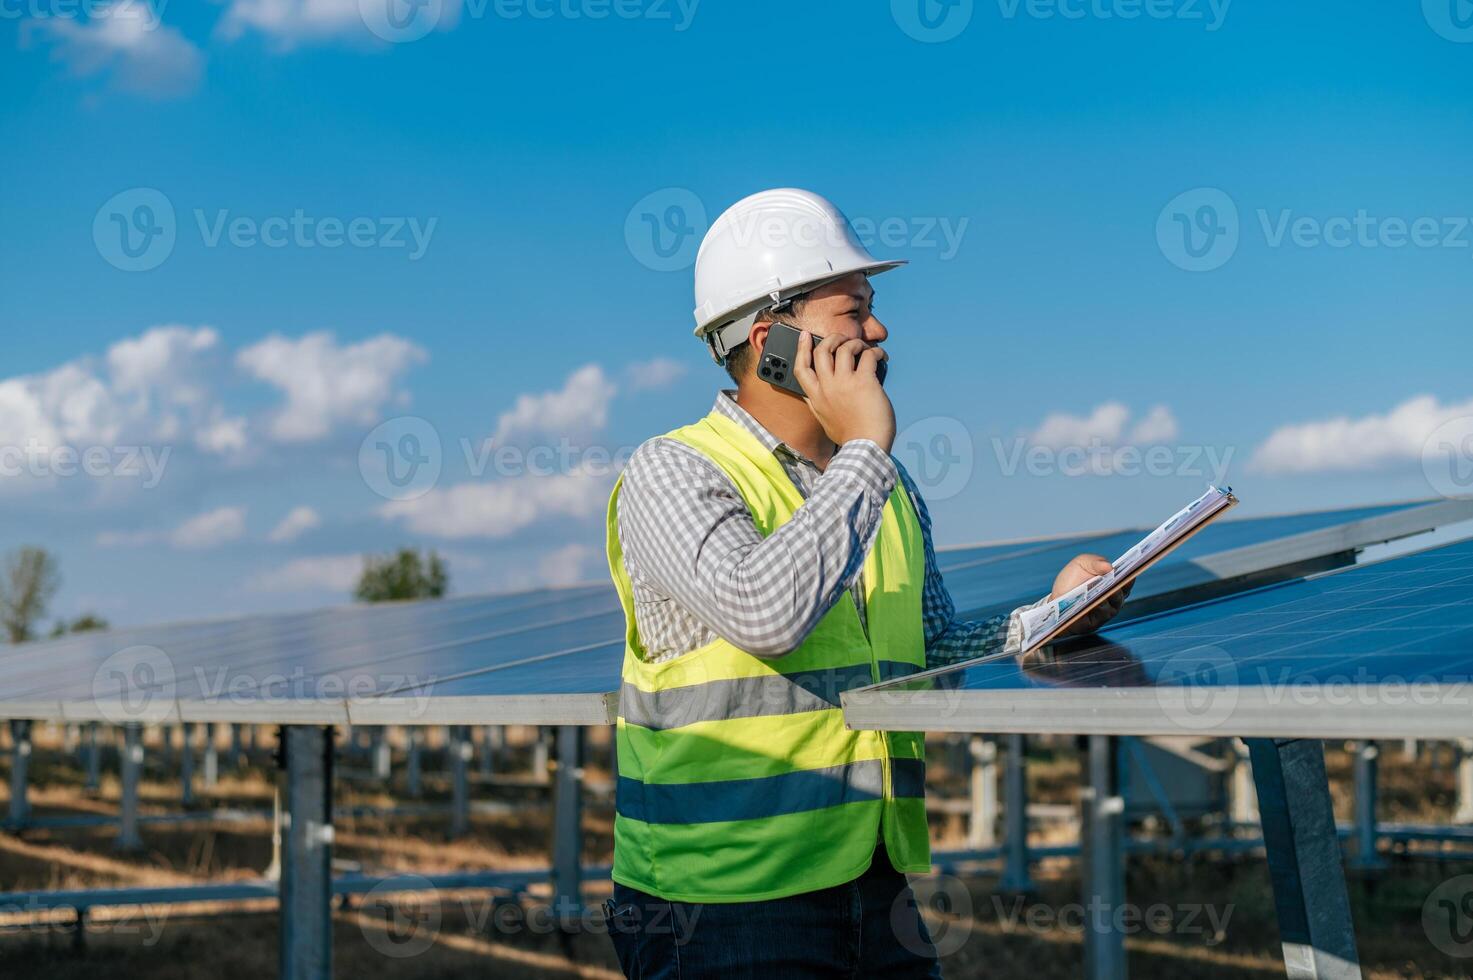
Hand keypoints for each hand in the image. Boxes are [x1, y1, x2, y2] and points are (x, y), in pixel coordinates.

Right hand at [791, 331, 894, 452]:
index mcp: (816, 397)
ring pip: (844, 349)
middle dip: (832, 339)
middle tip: (841, 338)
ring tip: (863, 348)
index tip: (805, 336)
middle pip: (822, 351)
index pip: (801, 368)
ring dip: (855, 343)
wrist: (865, 448)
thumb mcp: (824, 420)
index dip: (801, 348)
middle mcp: (827, 388)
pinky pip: (867, 356)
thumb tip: (817, 392)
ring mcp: (844, 384)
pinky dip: (875, 352)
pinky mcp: (864, 383)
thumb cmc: (850, 436)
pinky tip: (880, 356)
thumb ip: (818, 404)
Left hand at [1048, 553, 1131, 636]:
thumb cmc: (1073, 579)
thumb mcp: (1082, 564)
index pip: (1126, 583)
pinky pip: (1093, 618)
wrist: (1056, 598)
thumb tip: (1110, 566)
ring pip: (1107, 607)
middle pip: (1118, 596)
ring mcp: (1103, 614)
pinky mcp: (1091, 624)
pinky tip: (1088, 603)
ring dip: (1104, 600)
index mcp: (1114, 586)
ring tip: (1102, 591)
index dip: (1129, 577)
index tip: (1130, 570)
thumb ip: (1095, 562)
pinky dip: (1091, 610)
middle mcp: (1112, 602)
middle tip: (1116, 581)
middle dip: (1117, 588)